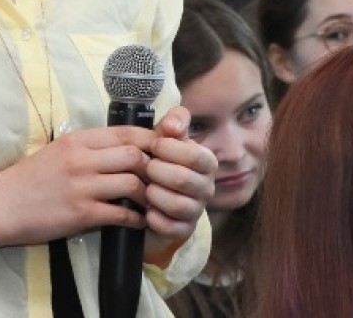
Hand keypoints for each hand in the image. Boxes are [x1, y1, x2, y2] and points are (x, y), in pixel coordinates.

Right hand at [0, 125, 156, 245]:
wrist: (1, 205)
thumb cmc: (29, 179)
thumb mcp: (58, 151)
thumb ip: (87, 148)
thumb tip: (120, 148)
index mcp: (77, 140)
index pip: (126, 133)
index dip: (151, 140)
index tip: (163, 150)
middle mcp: (82, 159)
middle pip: (134, 155)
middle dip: (153, 167)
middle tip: (161, 179)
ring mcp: (82, 187)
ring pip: (132, 184)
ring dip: (148, 194)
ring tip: (152, 201)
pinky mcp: (81, 214)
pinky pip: (121, 214)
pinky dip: (136, 218)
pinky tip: (138, 221)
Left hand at [140, 106, 215, 263]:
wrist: (151, 194)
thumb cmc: (161, 160)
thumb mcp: (167, 137)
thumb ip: (173, 122)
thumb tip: (172, 125)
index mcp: (207, 162)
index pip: (195, 155)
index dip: (170, 149)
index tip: (154, 146)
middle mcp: (207, 187)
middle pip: (184, 179)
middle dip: (158, 171)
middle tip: (146, 168)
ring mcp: (196, 210)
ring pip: (178, 205)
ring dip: (155, 194)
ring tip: (145, 188)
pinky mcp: (183, 230)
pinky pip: (170, 227)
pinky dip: (154, 217)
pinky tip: (146, 209)